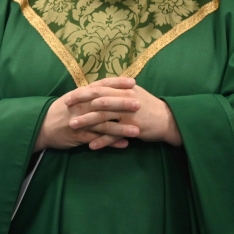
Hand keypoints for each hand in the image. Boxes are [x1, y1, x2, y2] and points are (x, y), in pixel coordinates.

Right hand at [35, 77, 140, 151]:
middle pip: (104, 103)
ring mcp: (79, 121)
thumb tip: (108, 91)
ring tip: (138, 130)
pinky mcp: (78, 136)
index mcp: (80, 95)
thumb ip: (89, 95)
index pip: (100, 86)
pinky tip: (124, 144)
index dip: (116, 83)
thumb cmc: (59, 112)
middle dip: (122, 104)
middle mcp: (80, 106)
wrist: (40, 127)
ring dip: (121, 127)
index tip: (133, 82)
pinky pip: (97, 139)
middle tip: (140, 104)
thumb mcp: (72, 99)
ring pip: (103, 124)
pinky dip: (111, 142)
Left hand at [65, 78, 181, 147]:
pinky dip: (102, 140)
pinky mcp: (133, 126)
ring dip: (86, 121)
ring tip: (72, 126)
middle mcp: (125, 98)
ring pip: (103, 116)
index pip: (99, 88)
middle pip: (98, 99)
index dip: (82, 92)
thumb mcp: (133, 93)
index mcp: (123, 89)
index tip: (68, 96)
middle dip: (80, 103)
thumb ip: (116, 90)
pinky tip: (91, 145)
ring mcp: (128, 113)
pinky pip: (114, 134)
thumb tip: (97, 88)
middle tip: (65, 107)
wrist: (168, 120)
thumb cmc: (147, 106)